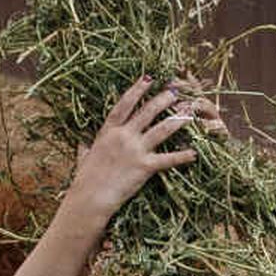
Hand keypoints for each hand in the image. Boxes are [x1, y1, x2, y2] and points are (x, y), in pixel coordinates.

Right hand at [72, 79, 204, 212]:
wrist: (90, 197)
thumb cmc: (85, 180)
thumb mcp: (83, 158)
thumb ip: (85, 148)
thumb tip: (81, 144)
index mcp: (108, 131)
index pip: (124, 104)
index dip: (137, 90)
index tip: (148, 78)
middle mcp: (123, 136)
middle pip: (147, 112)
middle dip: (162, 100)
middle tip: (174, 92)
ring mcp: (135, 150)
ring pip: (161, 129)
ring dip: (177, 120)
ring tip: (189, 112)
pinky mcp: (145, 166)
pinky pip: (168, 159)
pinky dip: (182, 156)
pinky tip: (194, 153)